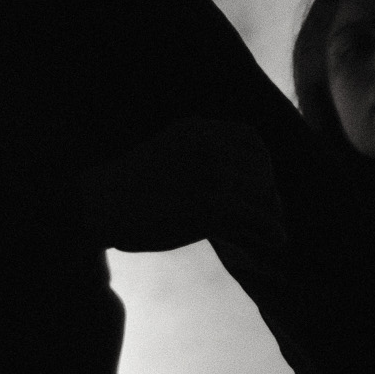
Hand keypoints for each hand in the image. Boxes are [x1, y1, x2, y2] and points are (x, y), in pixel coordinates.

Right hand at [78, 117, 286, 253]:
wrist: (97, 204)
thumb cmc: (128, 187)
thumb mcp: (166, 152)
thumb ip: (198, 156)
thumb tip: (233, 179)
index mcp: (196, 130)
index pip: (250, 138)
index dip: (264, 163)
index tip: (265, 183)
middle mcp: (207, 146)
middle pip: (260, 168)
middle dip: (269, 193)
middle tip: (273, 214)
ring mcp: (208, 174)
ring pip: (260, 195)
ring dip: (272, 216)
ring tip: (277, 233)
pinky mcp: (207, 206)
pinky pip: (252, 219)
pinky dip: (269, 232)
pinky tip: (275, 243)